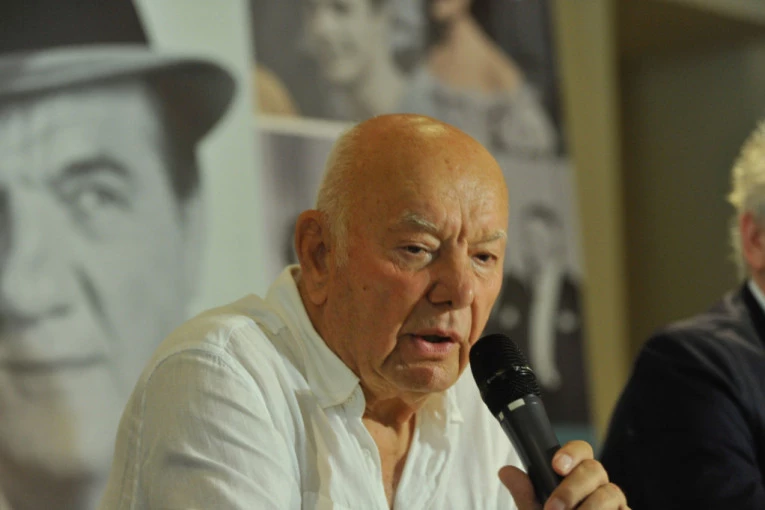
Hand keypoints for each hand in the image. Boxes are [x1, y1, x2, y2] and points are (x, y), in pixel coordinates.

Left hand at [499, 440, 628, 509]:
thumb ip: (525, 495)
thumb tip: (505, 472)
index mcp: (577, 475)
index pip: (581, 450)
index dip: (570, 453)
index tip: (556, 466)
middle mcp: (598, 485)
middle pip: (595, 469)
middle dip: (572, 488)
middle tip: (554, 508)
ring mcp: (614, 503)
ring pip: (611, 492)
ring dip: (589, 507)